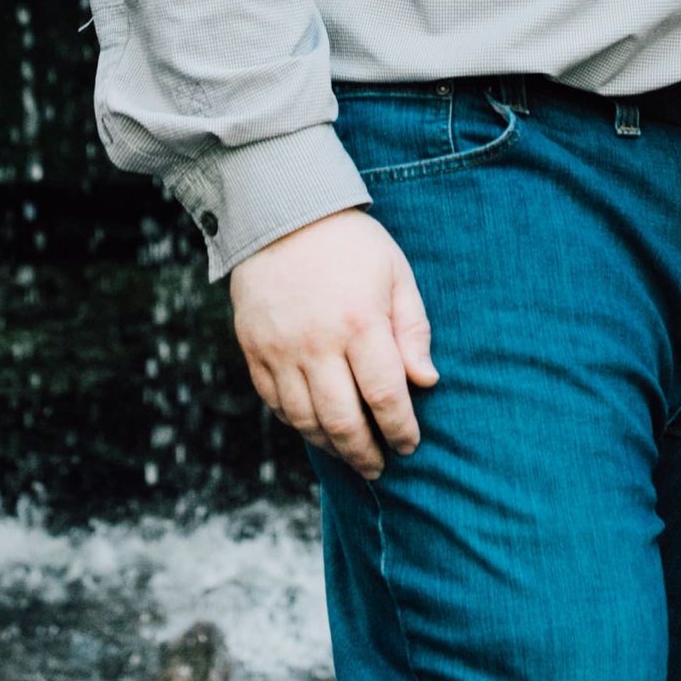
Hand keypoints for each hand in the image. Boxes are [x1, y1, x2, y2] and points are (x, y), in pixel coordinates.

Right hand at [229, 209, 436, 480]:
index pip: (386, 397)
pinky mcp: (254, 350)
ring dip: (331, 446)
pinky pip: (275, 403)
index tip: (410, 445)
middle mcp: (318, 344)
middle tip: (379, 467)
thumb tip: (426, 381)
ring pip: (305, 420)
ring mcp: (281, 350)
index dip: (401, 430)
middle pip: (343, 421)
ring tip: (349, 454)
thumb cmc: (349, 244)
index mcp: (360, 323)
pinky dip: (296, 423)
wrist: (279, 213)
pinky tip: (314, 427)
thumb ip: (413, 329)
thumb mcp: (395, 273)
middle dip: (365, 453)